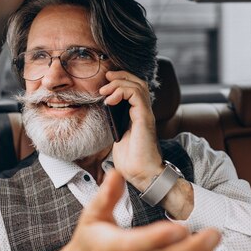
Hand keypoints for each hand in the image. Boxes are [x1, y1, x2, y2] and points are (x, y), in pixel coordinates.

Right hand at [31, 170, 220, 250]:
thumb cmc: (88, 244)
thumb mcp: (91, 216)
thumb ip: (106, 195)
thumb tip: (117, 172)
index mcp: (108, 248)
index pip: (135, 247)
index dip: (158, 239)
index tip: (180, 227)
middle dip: (192, 250)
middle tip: (213, 232)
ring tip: (212, 240)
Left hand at [99, 71, 163, 190]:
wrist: (141, 174)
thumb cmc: (131, 161)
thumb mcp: (118, 137)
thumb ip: (115, 124)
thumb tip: (105, 114)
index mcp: (137, 115)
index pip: (134, 88)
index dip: (121, 80)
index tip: (105, 83)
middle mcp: (143, 112)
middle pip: (138, 81)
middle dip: (120, 76)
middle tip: (105, 79)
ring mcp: (145, 114)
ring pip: (138, 85)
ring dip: (119, 83)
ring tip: (105, 91)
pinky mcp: (144, 118)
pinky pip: (136, 95)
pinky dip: (122, 91)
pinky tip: (110, 100)